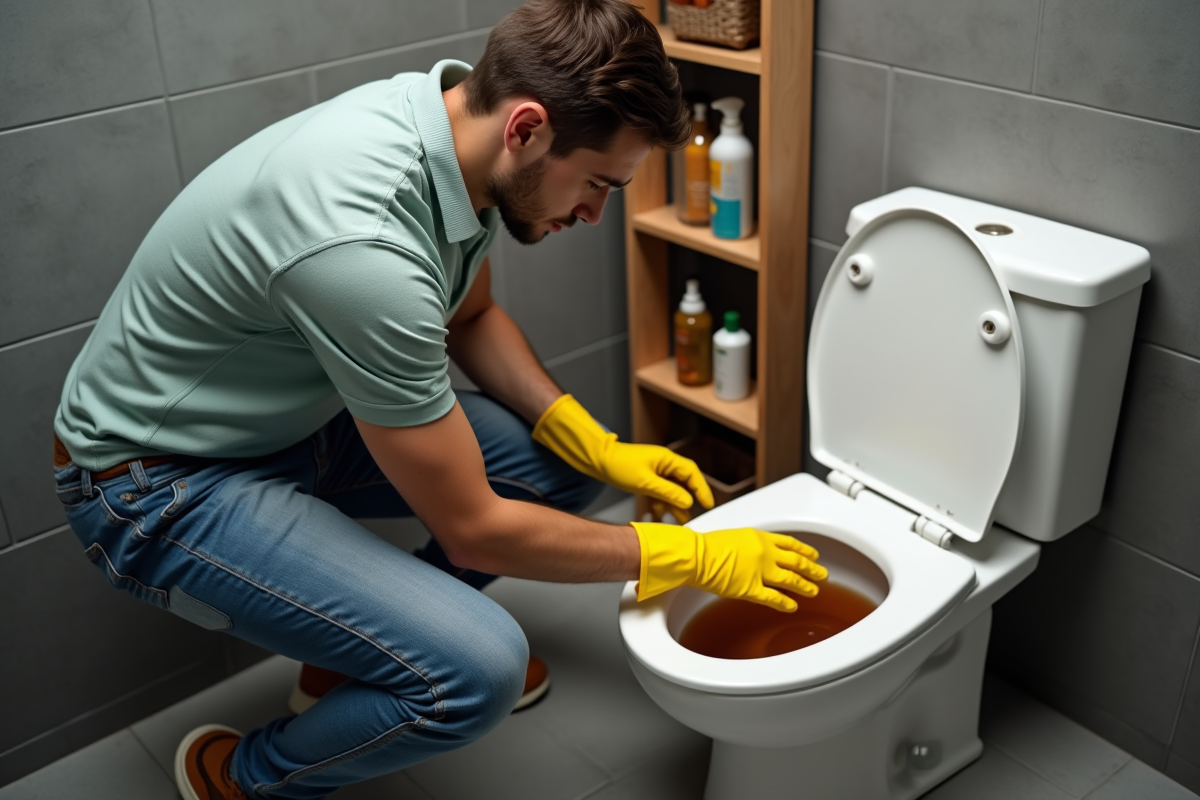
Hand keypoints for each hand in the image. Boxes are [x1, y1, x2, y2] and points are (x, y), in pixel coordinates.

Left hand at [532, 395, 713, 514]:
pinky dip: (663, 502)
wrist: (599, 461)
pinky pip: (661, 491)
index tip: (708, 503)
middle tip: (698, 513)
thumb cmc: (620, 466)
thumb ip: (668, 492)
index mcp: (667, 459)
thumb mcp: (646, 483)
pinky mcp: (648, 478)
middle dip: (691, 498)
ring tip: (681, 520)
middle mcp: (665, 464)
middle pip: (684, 481)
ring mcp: (656, 471)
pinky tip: (663, 515)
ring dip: (676, 504)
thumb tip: (688, 501)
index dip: (702, 489)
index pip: (692, 473)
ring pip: (673, 488)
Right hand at [631, 522, 826, 611]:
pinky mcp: (752, 589)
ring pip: (791, 580)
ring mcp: (761, 572)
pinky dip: (785, 603)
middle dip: (811, 568)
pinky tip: (793, 606)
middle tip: (822, 574)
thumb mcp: (734, 536)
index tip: (813, 555)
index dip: (804, 550)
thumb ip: (748, 544)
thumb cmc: (707, 545)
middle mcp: (765, 553)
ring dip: (805, 586)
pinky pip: (774, 598)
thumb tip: (751, 552)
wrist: (696, 555)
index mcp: (760, 537)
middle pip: (796, 561)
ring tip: (814, 590)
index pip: (790, 543)